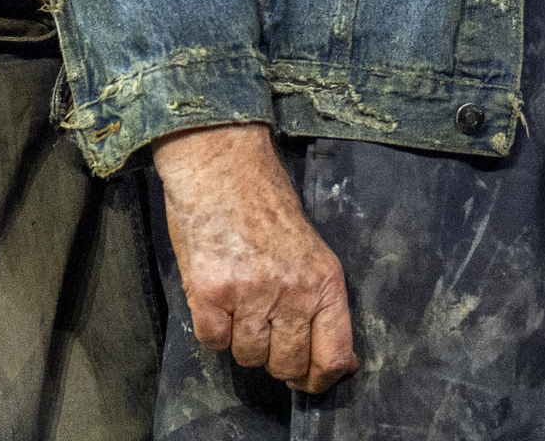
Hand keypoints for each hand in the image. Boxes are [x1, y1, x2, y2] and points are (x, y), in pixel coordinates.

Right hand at [152, 124, 357, 393]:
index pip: (333, 357)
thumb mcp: (310, 249)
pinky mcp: (209, 292)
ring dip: (242, 339)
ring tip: (238, 302)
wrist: (221, 165)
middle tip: (264, 332)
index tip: (310, 379)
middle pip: (287, 364)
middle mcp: (291, 291)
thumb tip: (336, 362)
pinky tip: (217, 299)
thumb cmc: (264, 202)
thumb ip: (320, 302)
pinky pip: (214, 341)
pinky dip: (214, 329)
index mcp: (324, 281)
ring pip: (248, 356)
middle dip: (276, 359)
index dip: (320, 379)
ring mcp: (249, 293)